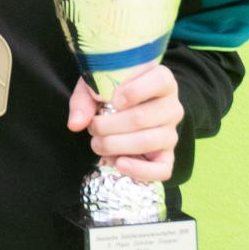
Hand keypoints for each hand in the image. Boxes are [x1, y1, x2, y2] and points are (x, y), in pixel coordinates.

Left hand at [66, 65, 182, 182]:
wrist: (118, 109)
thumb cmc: (109, 90)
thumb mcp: (95, 85)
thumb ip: (84, 100)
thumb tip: (76, 124)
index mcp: (162, 79)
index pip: (160, 80)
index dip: (134, 91)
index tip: (112, 100)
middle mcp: (172, 106)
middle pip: (142, 116)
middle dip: (110, 124)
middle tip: (93, 126)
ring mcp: (171, 132)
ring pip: (148, 141)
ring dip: (115, 144)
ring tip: (97, 143)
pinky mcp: (167, 156)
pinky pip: (162, 169)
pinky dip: (139, 170)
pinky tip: (119, 163)